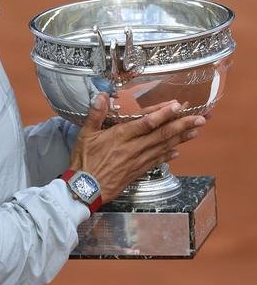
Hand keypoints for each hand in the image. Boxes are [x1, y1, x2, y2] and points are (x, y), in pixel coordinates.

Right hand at [70, 93, 206, 202]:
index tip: (178, 105)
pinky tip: (178, 151)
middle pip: (161, 134)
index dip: (163, 113)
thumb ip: (95, 114)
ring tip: (197, 131)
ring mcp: (137, 161)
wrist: (85, 189)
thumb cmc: (84, 161)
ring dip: (181, 138)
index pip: (146, 123)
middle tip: (201, 118)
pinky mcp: (137, 172)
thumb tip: (101, 95)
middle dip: (182, 125)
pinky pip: (156, 162)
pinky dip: (168, 156)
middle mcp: (133, 148)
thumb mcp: (85, 135)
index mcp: (120, 136)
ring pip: (163, 147)